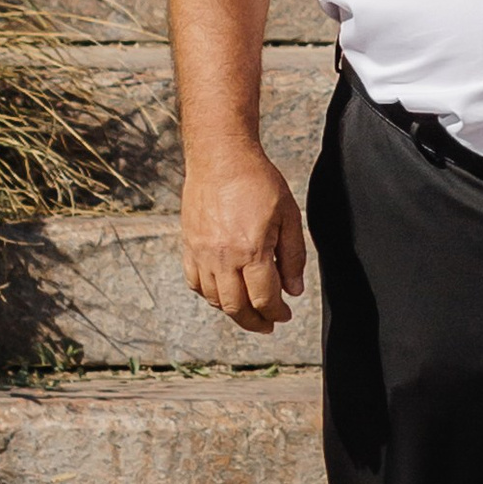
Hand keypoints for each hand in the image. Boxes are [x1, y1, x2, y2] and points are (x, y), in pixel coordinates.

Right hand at [182, 144, 307, 334]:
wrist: (220, 158)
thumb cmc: (259, 181)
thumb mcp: (288, 215)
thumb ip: (293, 256)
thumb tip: (294, 290)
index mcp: (251, 250)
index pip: (264, 298)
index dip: (277, 312)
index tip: (285, 314)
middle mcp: (222, 258)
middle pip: (236, 308)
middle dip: (255, 322)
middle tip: (268, 324)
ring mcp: (201, 253)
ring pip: (214, 299)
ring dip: (233, 311)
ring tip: (248, 310)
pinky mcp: (188, 246)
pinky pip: (195, 283)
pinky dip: (209, 295)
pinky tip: (223, 292)